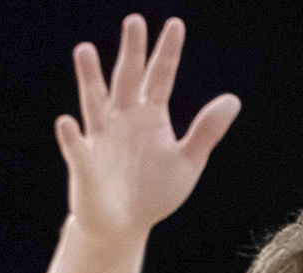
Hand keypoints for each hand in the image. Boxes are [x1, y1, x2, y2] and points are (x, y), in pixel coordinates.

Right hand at [56, 16, 239, 244]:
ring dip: (89, 78)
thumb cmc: (155, 189)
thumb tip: (233, 99)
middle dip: (131, 51)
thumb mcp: (188, 160)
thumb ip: (207, 131)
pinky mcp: (84, 162)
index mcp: (150, 117)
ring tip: (85, 50)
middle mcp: (123, 119)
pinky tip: (69, 123)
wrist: (124, 222)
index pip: (159, 77)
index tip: (175, 24)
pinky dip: (71, 136)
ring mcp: (100, 137)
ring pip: (94, 101)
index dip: (167, 52)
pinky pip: (76, 147)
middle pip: (126, 78)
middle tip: (135, 20)